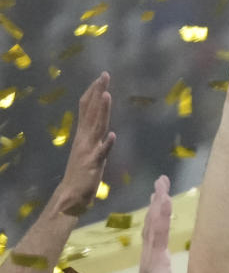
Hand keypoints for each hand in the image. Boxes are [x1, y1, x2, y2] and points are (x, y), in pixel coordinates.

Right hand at [55, 72, 115, 215]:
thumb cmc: (82, 173)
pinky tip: (112, 135)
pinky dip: (106, 144)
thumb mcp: (88, 149)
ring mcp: (89, 150)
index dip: (94, 92)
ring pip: (96, 127)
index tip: (101, 77)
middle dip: (98, 93)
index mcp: (84, 134)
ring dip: (102, 111)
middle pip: (92, 112)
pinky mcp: (93, 164)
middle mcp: (85, 139)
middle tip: (104, 75)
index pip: (88, 108)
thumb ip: (93, 135)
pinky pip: (101, 153)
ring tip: (107, 96)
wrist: (72, 196)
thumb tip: (102, 123)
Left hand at [135, 176, 184, 272]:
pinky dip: (155, 220)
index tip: (165, 196)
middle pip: (153, 222)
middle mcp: (151, 254)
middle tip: (161, 180)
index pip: (159, 233)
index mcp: (157, 260)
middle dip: (157, 200)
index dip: (163, 215)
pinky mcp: (152, 259)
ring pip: (151, 226)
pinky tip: (157, 214)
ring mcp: (150, 256)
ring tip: (158, 190)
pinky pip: (152, 234)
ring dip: (154, 207)